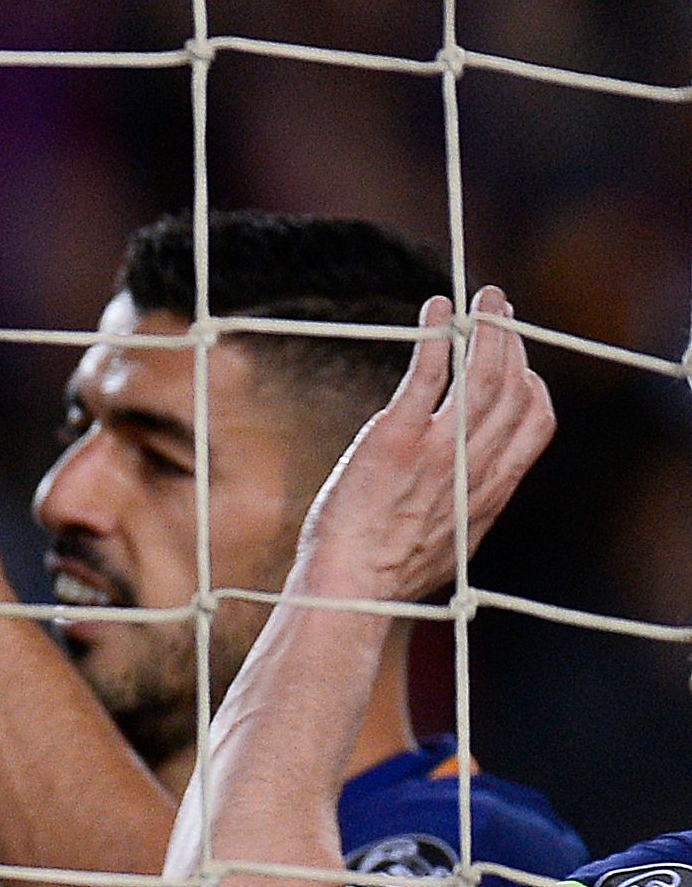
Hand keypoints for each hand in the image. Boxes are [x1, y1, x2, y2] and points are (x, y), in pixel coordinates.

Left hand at [295, 287, 553, 603]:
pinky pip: (427, 374)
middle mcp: (474, 465)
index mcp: (492, 490)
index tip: (517, 366)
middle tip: (500, 310)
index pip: (535, 423)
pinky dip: (437, 336)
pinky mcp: (396, 438)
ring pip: (482, 373)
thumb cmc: (387, 574)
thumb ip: (468, 507)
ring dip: (487, 327)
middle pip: (512, 386)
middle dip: (512, 341)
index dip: (531, 385)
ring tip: (482, 299)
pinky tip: (435, 310)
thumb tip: (470, 493)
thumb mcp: (453, 544)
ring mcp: (438, 450)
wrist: (351, 586)